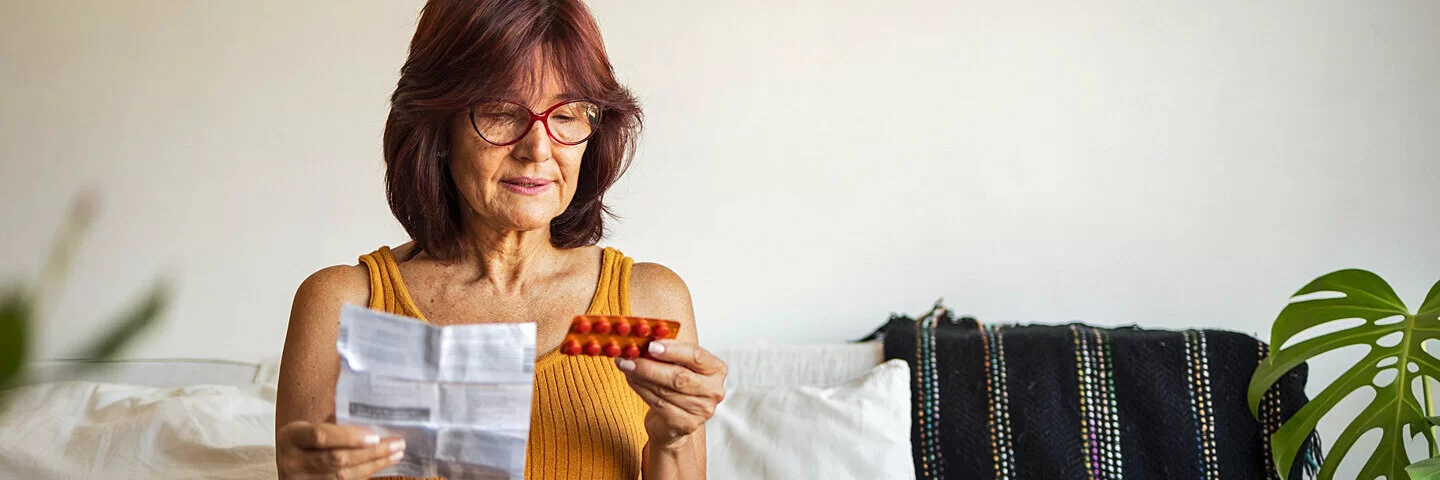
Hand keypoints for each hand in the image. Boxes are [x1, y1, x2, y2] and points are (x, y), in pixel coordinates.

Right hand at [275, 421, 405, 478]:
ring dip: (373, 465)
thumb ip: (333, 425)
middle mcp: (294, 462)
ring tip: (395, 455)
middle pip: (337, 459)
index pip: (321, 436)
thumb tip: (370, 423)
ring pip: (342, 476)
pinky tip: (379, 466)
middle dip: (371, 453)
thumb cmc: (301, 439)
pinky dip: (364, 475)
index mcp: (292, 437)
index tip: (375, 436)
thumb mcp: (307, 426)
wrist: (282, 463)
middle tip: (396, 444)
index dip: (349, 437)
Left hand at [617, 340, 727, 447]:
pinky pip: (658, 404)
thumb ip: (668, 351)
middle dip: (650, 366)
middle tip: (630, 357)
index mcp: (716, 370)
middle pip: (679, 377)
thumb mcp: (680, 364)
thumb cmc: (678, 386)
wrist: (675, 421)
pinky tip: (632, 380)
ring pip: (665, 391)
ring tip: (626, 366)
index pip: (696, 356)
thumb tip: (643, 340)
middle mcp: (713, 391)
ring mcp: (701, 410)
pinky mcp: (686, 424)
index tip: (651, 345)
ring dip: (641, 377)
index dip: (673, 350)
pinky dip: (641, 390)